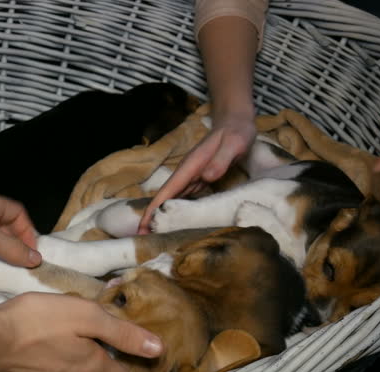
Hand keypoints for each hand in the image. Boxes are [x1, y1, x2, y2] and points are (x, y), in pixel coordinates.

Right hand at [137, 111, 255, 232]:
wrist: (236, 123)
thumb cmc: (236, 133)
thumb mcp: (234, 144)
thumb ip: (221, 159)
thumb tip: (206, 177)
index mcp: (190, 166)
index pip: (168, 191)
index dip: (154, 209)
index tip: (143, 226)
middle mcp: (186, 173)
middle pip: (165, 198)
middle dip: (152, 218)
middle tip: (143, 239)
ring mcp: (192, 176)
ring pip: (173, 200)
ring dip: (163, 217)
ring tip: (155, 237)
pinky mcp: (199, 180)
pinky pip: (185, 198)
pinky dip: (177, 211)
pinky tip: (176, 224)